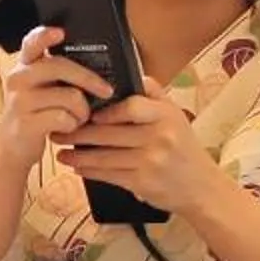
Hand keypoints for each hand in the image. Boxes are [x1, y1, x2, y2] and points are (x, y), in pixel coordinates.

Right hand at [0, 27, 116, 167]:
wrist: (11, 149)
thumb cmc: (35, 115)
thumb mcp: (39, 89)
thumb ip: (56, 73)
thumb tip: (95, 65)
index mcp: (24, 65)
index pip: (32, 42)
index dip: (45, 35)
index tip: (60, 32)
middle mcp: (18, 78)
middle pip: (60, 66)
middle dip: (90, 79)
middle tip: (106, 90)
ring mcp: (19, 101)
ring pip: (70, 96)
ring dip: (82, 111)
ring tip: (77, 117)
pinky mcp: (25, 123)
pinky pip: (64, 118)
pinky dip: (73, 125)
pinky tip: (67, 128)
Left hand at [60, 77, 223, 213]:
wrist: (202, 188)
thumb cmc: (184, 148)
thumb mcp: (176, 115)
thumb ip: (153, 94)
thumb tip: (129, 72)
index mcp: (166, 115)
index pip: (132, 106)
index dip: (106, 110)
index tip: (86, 112)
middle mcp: (160, 137)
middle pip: (109, 133)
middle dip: (78, 133)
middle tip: (57, 128)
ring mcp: (150, 161)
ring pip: (104, 156)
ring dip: (77, 155)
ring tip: (60, 151)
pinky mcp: (142, 183)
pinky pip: (108, 175)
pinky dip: (89, 171)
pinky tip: (76, 168)